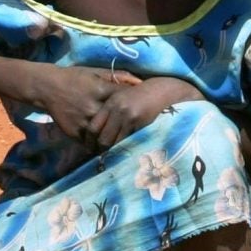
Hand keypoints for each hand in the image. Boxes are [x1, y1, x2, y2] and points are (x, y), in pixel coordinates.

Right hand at [33, 67, 140, 144]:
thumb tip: (139, 81)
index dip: (134, 103)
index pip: (124, 99)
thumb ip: (118, 77)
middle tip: (137, 129)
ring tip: (124, 142)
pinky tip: (106, 145)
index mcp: (100, 90)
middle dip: (127, 125)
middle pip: (117, 121)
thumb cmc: (75, 77)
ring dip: (114, 139)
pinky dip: (98, 144)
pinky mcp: (74, 132)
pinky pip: (90, 143)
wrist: (47, 88)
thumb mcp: (96, 72)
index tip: (141, 107)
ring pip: (104, 136)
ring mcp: (83, 121)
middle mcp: (92, 106)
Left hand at [84, 76, 202, 150]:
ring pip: (116, 143)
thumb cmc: (139, 96)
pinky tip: (126, 154)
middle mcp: (118, 110)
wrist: (162, 91)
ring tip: (112, 160)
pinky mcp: (142, 124)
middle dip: (100, 152)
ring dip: (113, 154)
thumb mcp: (120, 99)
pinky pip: (130, 142)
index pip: (93, 127)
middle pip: (103, 139)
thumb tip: (95, 136)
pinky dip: (126, 150)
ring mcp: (130, 118)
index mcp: (110, 104)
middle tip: (100, 159)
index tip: (89, 150)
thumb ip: (108, 113)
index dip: (89, 142)